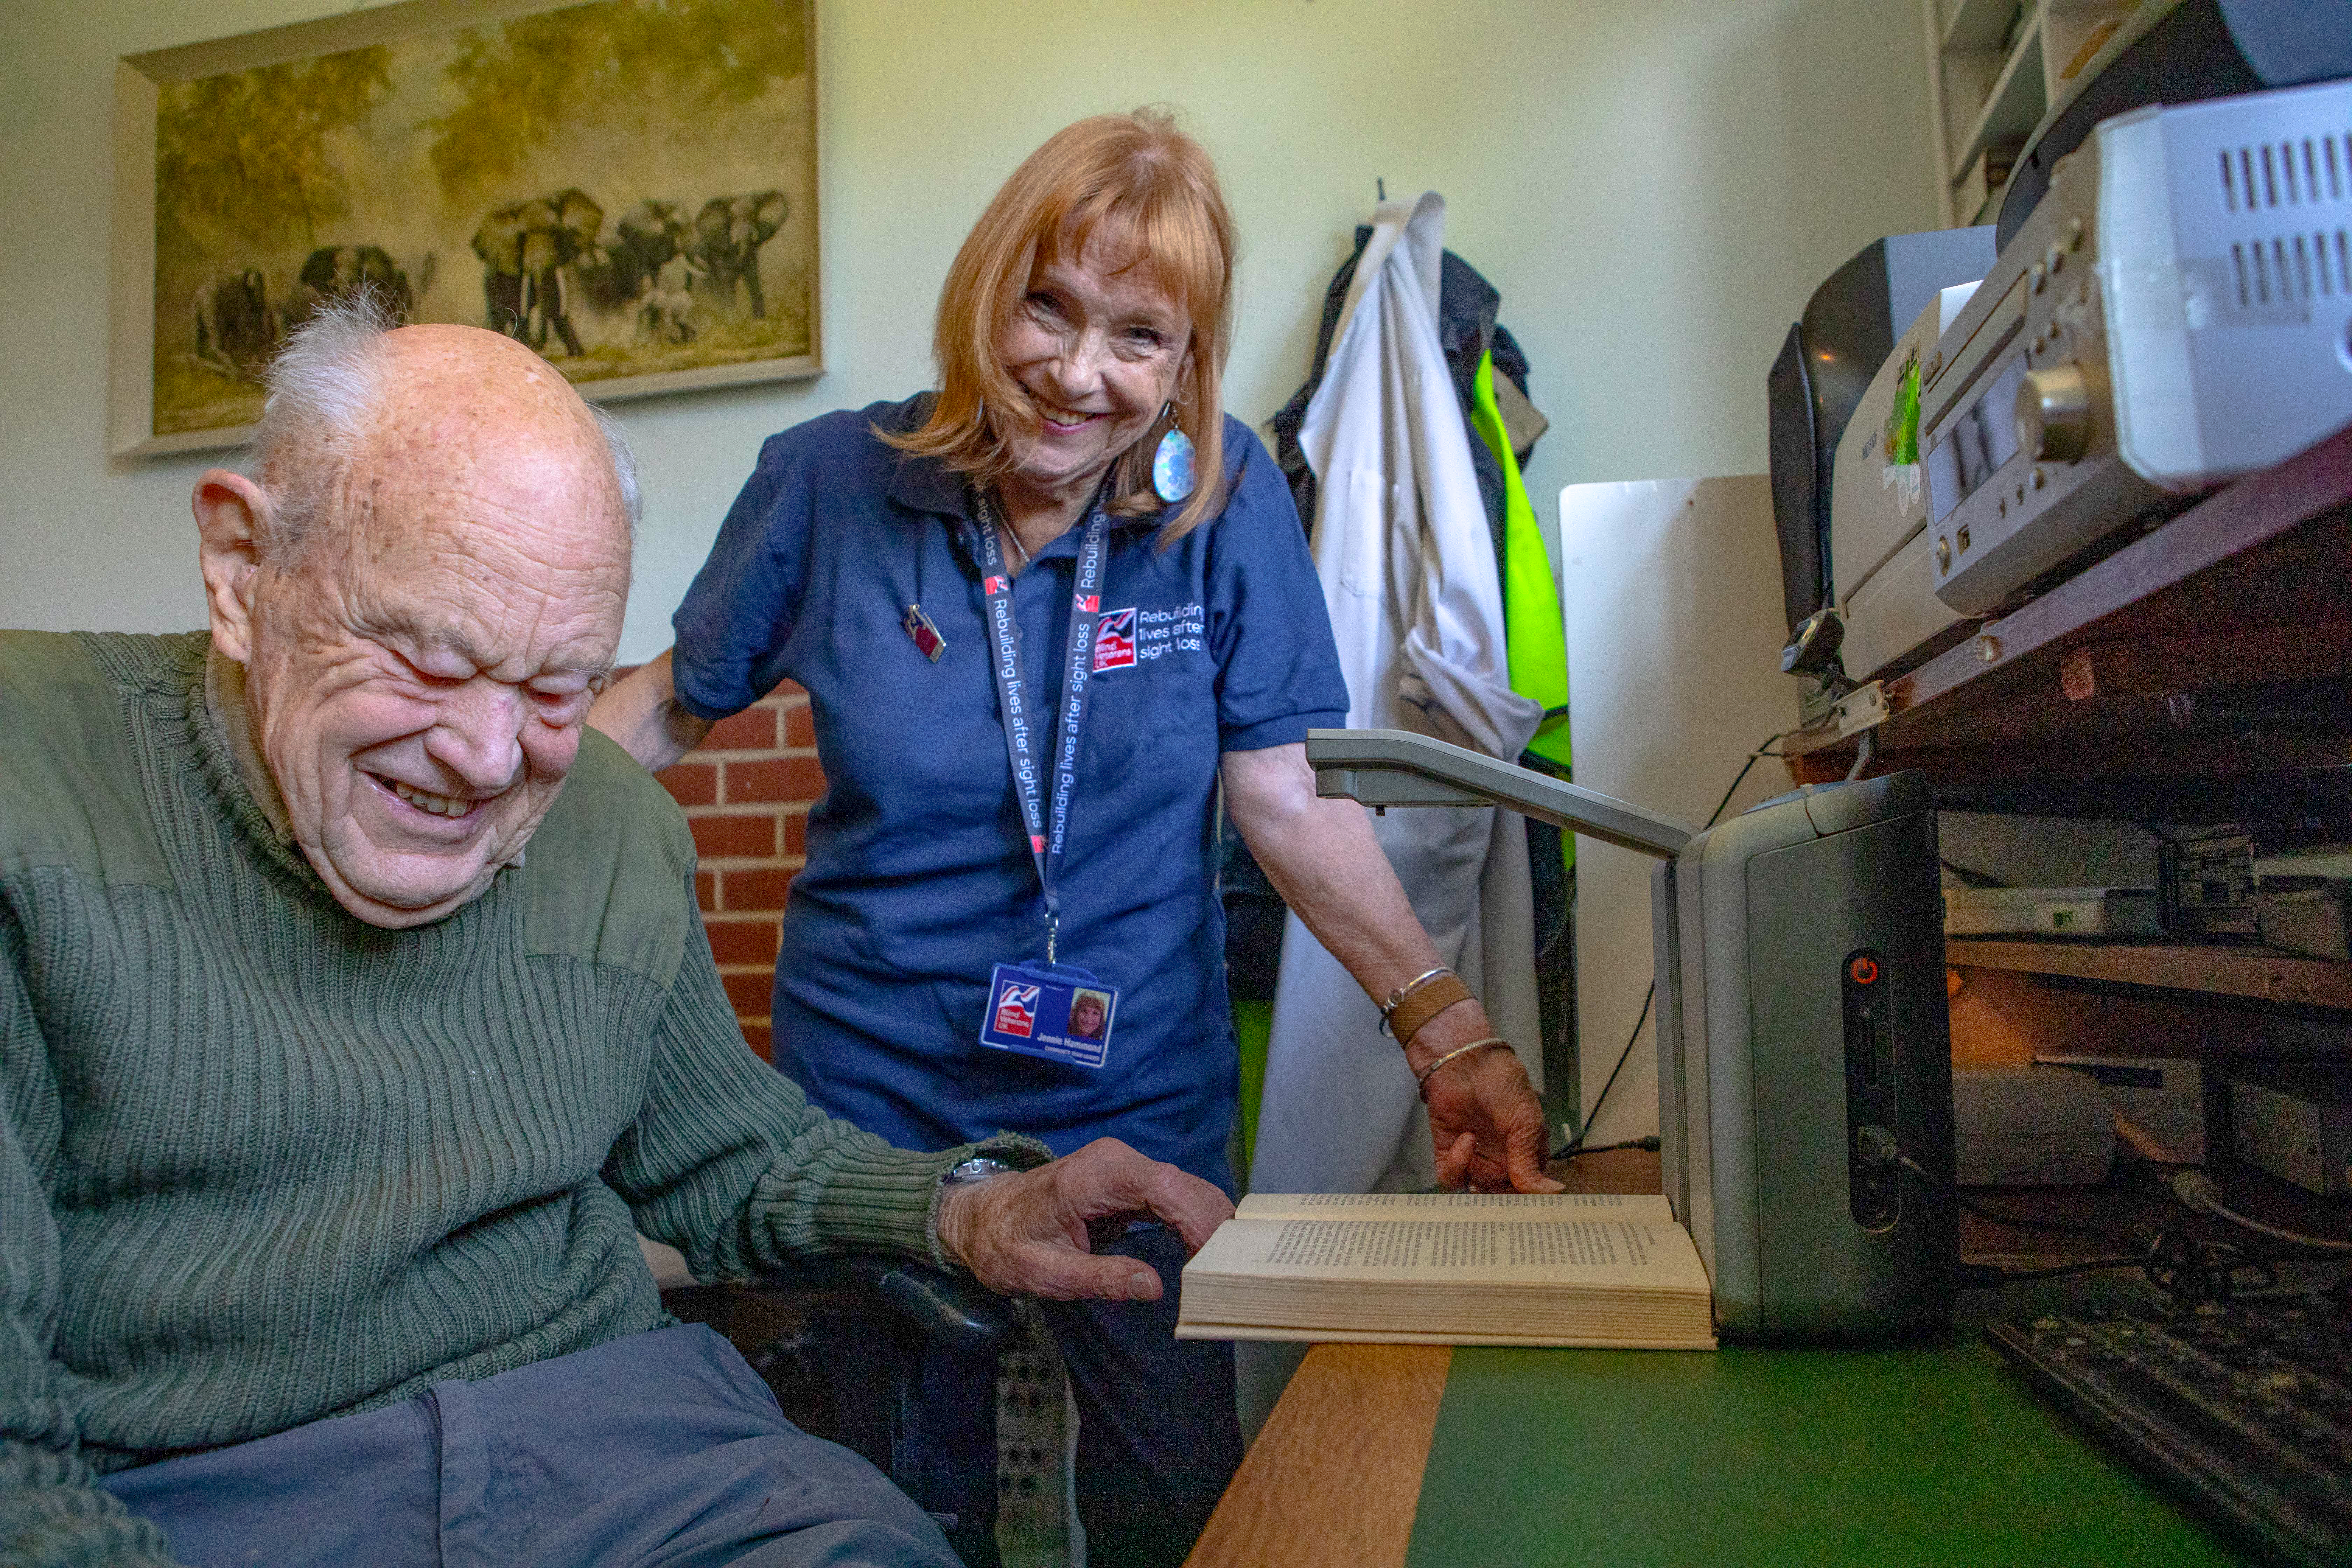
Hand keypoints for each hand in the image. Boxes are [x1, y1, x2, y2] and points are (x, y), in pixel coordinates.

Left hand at [934, 1138, 1233, 1300]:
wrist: (982, 1218)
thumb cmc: (1006, 1245)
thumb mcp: (1044, 1274)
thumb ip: (1099, 1278)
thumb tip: (1153, 1286)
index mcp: (1094, 1176)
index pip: (1165, 1187)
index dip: (1198, 1220)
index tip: (1216, 1261)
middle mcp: (1116, 1160)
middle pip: (1185, 1186)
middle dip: (1214, 1227)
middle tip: (1231, 1275)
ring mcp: (1125, 1167)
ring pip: (1187, 1189)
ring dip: (1210, 1225)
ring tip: (1224, 1269)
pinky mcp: (1131, 1181)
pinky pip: (1175, 1196)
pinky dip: (1195, 1221)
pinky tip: (1205, 1253)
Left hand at [1405, 1003, 1562, 1193]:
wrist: (1464, 1061)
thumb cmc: (1502, 1084)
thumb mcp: (1525, 1123)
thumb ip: (1529, 1161)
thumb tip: (1551, 1193)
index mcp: (1526, 1154)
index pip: (1530, 1191)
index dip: (1529, 1199)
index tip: (1529, 1206)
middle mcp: (1501, 1161)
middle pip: (1502, 1198)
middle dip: (1501, 1197)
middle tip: (1500, 1188)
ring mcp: (1475, 1159)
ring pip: (1475, 1193)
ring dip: (1477, 1180)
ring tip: (1479, 1154)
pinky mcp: (1448, 1154)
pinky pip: (1450, 1179)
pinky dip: (1457, 1168)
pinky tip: (1465, 1141)